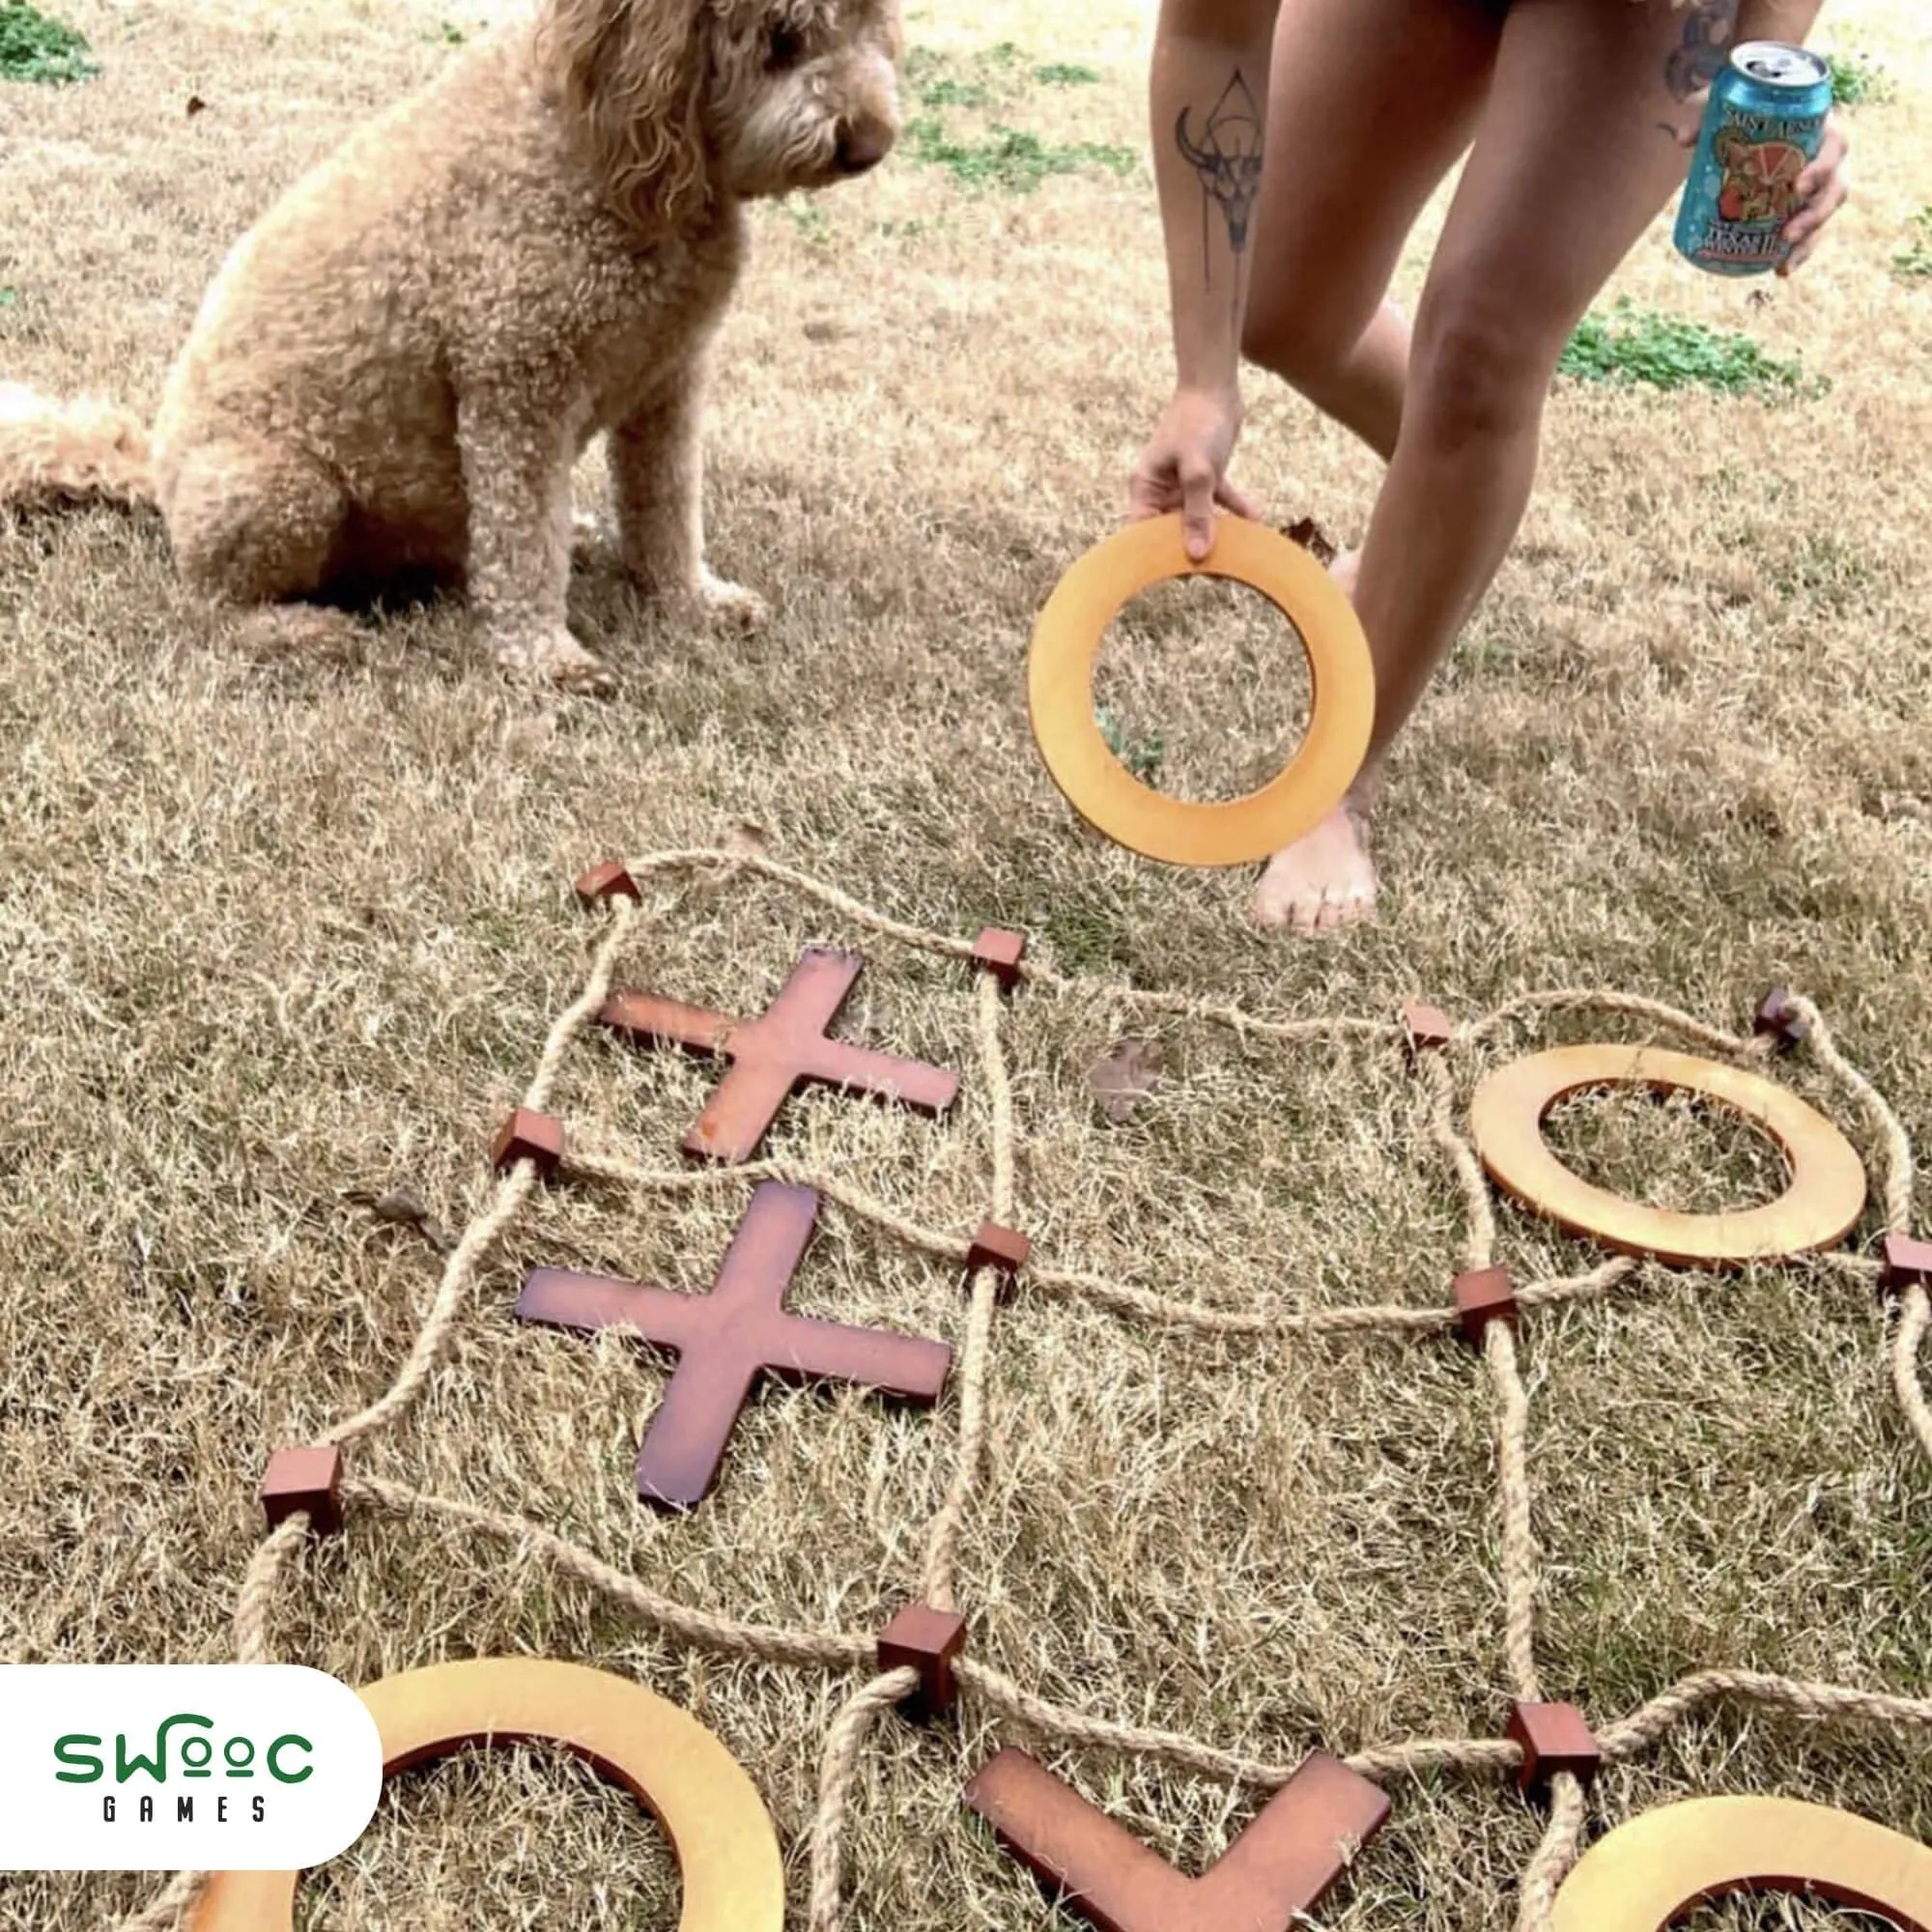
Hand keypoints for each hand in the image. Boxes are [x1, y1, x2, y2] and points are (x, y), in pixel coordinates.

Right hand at [1127, 386, 1263, 561]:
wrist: (1215, 385)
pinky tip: (1255, 518)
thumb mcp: (1198, 471)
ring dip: (1217, 532)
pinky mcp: (1206, 477)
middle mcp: (1161, 490)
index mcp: (1146, 488)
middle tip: (1215, 572)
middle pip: (1172, 531)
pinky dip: (1236, 510)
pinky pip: (1220, 502)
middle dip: (1191, 548)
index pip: (1143, 533)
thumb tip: (1198, 553)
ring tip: (1237, 554)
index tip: (1177, 576)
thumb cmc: (1197, 423)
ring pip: (1198, 519)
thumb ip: (1198, 513)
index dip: (1155, 556)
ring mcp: (1184, 485)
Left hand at [1673, 95, 1850, 277]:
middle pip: (1837, 186)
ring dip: (1809, 238)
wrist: (1746, 112)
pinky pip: (1810, 230)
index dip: (1822, 168)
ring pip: (1825, 212)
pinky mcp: (1802, 203)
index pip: (1835, 145)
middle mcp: (1825, 155)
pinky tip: (1780, 271)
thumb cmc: (1742, 105)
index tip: (1797, 186)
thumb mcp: (1725, 102)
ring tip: (1784, 259)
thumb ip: (1707, 111)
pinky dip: (1797, 253)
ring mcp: (1817, 183)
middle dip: (1815, 213)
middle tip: (1788, 233)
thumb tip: (1685, 139)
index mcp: (1819, 126)